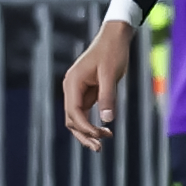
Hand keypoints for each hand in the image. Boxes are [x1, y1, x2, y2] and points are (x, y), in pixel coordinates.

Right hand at [60, 19, 132, 150]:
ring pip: (77, 117)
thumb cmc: (113, 52)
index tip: (99, 135)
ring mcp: (77, 90)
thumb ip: (108, 96)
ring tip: (103, 143)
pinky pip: (85, 111)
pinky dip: (93, 122)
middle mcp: (71, 88)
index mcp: (72, 82)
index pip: (73, 112)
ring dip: (88, 131)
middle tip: (99, 148)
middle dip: (84, 134)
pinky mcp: (86, 91)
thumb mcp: (112, 74)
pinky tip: (105, 130)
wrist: (114, 37)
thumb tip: (107, 120)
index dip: (85, 127)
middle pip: (71, 118)